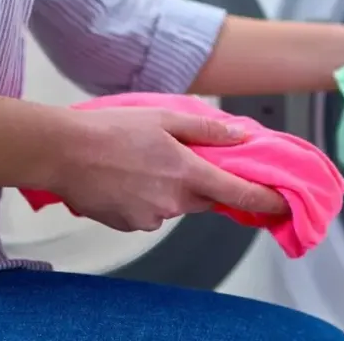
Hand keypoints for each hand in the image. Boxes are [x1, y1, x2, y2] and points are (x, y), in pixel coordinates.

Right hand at [50, 108, 288, 231]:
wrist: (62, 152)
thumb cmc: (109, 130)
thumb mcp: (164, 118)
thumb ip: (206, 130)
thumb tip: (240, 137)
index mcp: (186, 174)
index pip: (237, 193)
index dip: (264, 200)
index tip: (281, 204)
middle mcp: (172, 202)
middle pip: (204, 197)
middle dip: (200, 181)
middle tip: (177, 156)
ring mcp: (150, 217)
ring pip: (175, 204)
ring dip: (169, 187)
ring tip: (140, 161)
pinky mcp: (129, 225)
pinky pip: (150, 212)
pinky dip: (146, 196)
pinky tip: (126, 176)